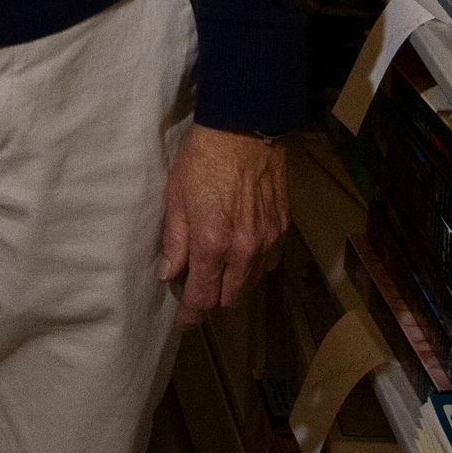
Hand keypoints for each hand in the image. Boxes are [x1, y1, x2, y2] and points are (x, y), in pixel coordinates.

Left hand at [158, 125, 286, 324]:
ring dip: (233, 286)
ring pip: (250, 284)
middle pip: (229, 298)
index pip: (202, 297)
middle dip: (211, 301)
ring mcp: (267, 241)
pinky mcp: (282, 228)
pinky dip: (254, 267)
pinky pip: (269, 263)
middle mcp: (243, 250)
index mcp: (211, 244)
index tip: (184, 323)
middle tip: (196, 290)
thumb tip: (169, 275)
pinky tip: (242, 256)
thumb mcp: (176, 197)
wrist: (245, 129)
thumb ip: (174, 241)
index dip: (191, 315)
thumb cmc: (202, 160)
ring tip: (218, 273)